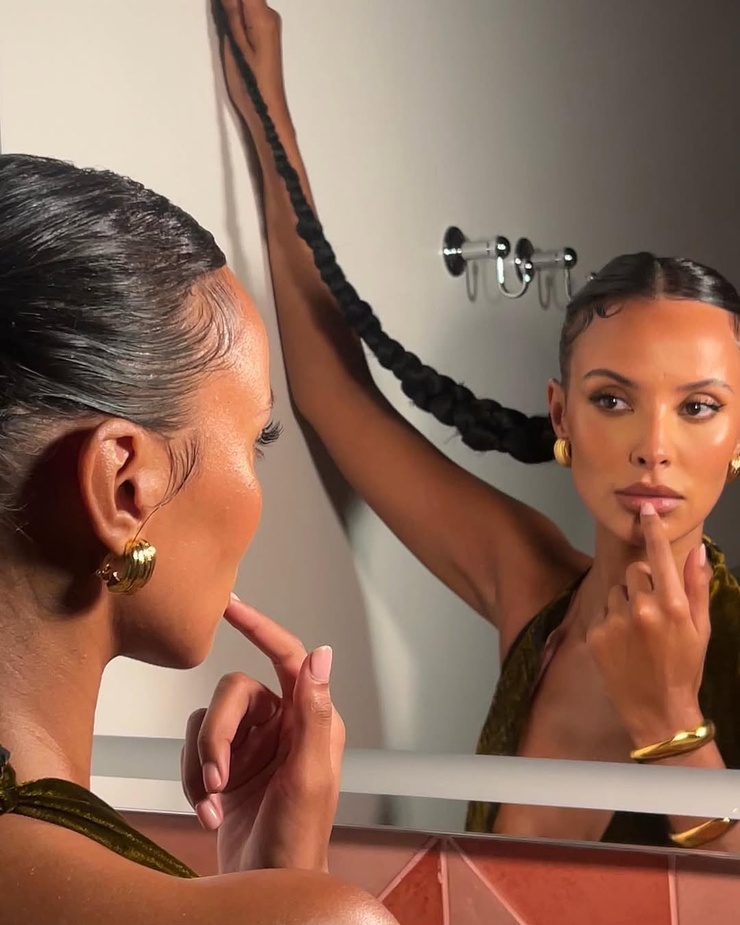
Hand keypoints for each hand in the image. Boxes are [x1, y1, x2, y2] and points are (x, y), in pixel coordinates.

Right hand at [180, 597, 344, 872]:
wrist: (265, 884)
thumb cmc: (298, 839)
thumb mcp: (310, 776)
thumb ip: (315, 714)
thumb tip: (323, 655)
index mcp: (311, 719)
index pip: (287, 656)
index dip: (260, 627)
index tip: (230, 604)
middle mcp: (281, 723)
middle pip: (233, 694)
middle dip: (217, 735)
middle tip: (218, 778)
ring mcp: (251, 743)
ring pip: (207, 720)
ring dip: (203, 763)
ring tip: (215, 801)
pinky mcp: (225, 763)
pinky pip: (193, 749)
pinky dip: (194, 780)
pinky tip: (210, 810)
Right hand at [213, 0, 293, 146]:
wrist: (267, 109)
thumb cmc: (250, 82)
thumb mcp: (234, 43)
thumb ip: (231, 9)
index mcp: (263, 15)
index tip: (222, 9)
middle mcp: (271, 15)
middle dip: (230, 3)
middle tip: (224, 25)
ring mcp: (270, 24)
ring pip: (248, 2)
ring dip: (233, 8)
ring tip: (228, 31)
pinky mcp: (266, 33)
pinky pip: (250, 11)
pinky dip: (238, 13)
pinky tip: (231, 28)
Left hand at [587, 504, 710, 744]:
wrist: (658, 711)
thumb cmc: (685, 668)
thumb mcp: (701, 629)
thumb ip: (698, 586)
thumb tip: (696, 550)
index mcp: (673, 605)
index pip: (659, 555)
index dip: (652, 529)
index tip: (644, 509)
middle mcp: (642, 609)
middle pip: (635, 571)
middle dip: (642, 583)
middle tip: (653, 611)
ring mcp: (616, 622)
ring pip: (616, 591)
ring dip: (624, 602)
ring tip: (638, 631)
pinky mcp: (596, 635)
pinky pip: (602, 611)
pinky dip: (610, 621)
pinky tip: (623, 643)